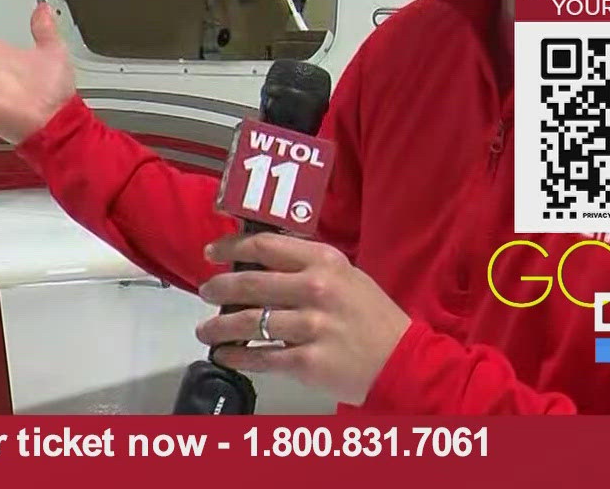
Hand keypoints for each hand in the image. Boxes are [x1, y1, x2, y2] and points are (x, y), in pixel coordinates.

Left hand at [193, 233, 410, 405]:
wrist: (405, 363)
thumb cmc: (373, 317)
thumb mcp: (347, 277)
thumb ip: (308, 266)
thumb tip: (261, 261)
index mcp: (324, 262)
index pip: (265, 246)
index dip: (231, 247)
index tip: (212, 252)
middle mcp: (315, 289)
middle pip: (250, 284)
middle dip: (218, 288)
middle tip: (204, 292)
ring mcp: (310, 327)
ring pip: (248, 323)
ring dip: (219, 326)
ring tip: (205, 330)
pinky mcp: (308, 362)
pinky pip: (261, 357)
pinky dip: (237, 356)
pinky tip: (225, 355)